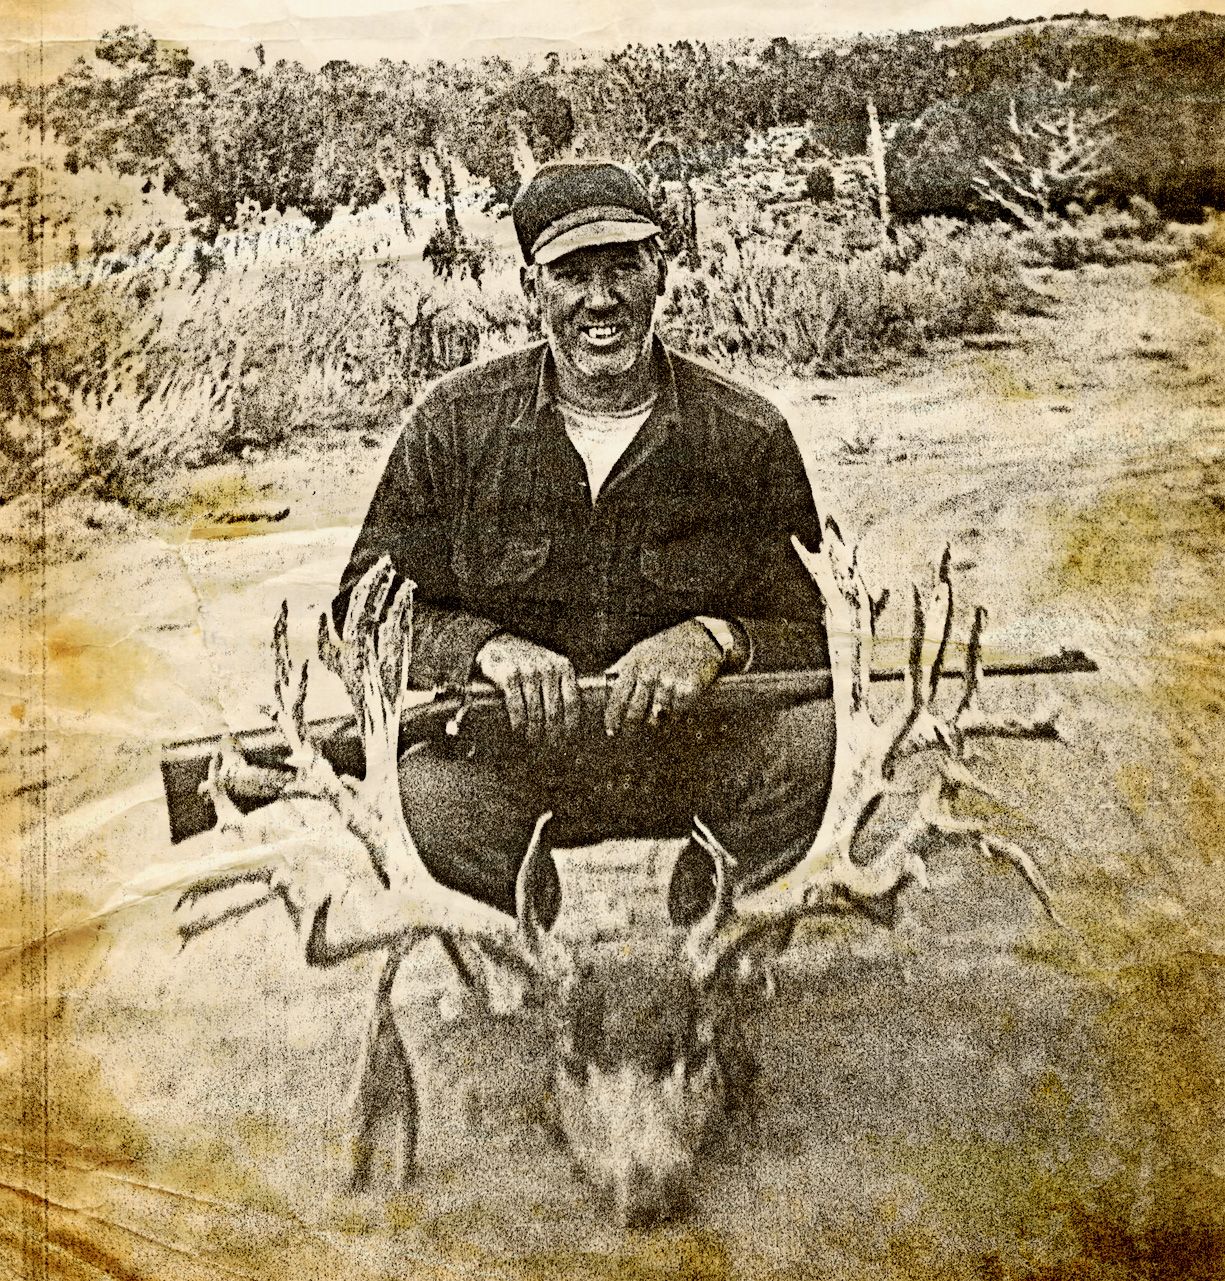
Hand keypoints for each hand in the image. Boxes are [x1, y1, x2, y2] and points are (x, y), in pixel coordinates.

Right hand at [475, 632, 580, 747]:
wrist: (499, 643)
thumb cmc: (529, 661)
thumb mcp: (551, 665)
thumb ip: (562, 684)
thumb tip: (573, 718)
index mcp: (564, 666)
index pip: (572, 701)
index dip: (571, 724)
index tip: (569, 738)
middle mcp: (548, 668)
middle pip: (554, 711)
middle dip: (553, 733)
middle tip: (551, 746)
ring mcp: (528, 671)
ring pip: (535, 712)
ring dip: (534, 732)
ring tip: (533, 741)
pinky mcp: (509, 676)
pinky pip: (517, 707)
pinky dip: (518, 723)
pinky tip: (518, 731)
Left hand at [604, 619, 723, 735]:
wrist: (701, 637)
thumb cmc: (668, 645)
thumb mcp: (641, 650)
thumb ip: (625, 666)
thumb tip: (608, 682)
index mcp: (635, 664)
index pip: (618, 697)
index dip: (612, 718)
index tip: (610, 732)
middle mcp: (650, 674)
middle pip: (635, 713)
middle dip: (633, 726)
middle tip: (634, 732)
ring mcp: (669, 682)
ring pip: (656, 718)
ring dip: (656, 724)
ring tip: (659, 720)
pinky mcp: (688, 689)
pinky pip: (677, 714)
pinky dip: (675, 716)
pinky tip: (676, 710)